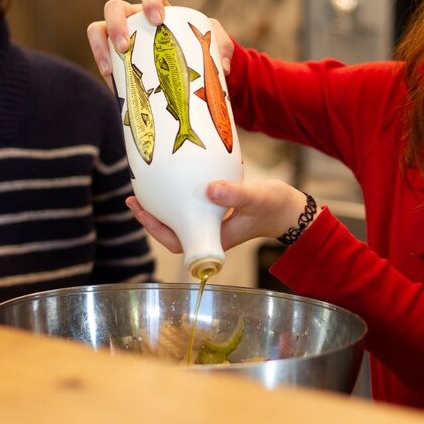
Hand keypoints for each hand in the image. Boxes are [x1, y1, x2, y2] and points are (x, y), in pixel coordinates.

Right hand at [86, 0, 234, 89]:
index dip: (150, 2)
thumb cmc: (201, 49)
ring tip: (110, 65)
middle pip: (114, 8)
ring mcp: (119, 35)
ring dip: (100, 44)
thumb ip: (222, 49)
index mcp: (159, 9)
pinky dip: (102, 67)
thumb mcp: (215, 44)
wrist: (192, 70)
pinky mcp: (113, 57)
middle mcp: (134, 17)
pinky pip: (100, 56)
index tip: (158, 20)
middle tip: (126, 46)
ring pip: (97, 29)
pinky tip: (110, 82)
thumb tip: (222, 68)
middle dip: (117, 24)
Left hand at [126, 179, 317, 252]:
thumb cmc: (275, 207)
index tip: (142, 212)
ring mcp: (211, 223)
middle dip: (151, 217)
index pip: (178, 242)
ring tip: (143, 190)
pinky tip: (169, 182)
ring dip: (161, 207)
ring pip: (179, 219)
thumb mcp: (256, 198)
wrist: (290, 209)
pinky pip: (189, 207)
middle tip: (133, 198)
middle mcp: (209, 233)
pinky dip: (176, 197)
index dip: (157, 230)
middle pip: (172, 231)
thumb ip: (235, 194)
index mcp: (215, 238)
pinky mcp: (214, 210)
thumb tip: (211, 190)